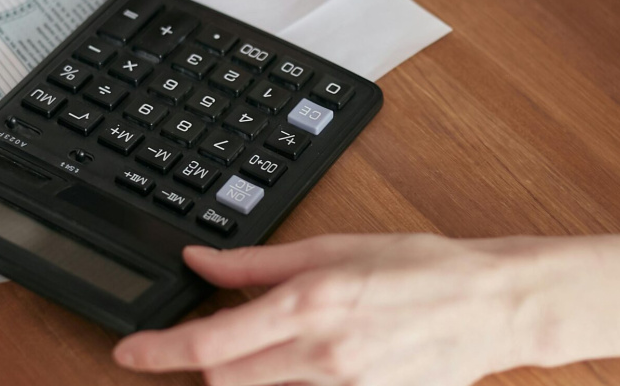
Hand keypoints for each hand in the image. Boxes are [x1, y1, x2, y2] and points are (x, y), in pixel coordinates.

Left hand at [113, 234, 555, 384]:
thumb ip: (257, 263)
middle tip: (204, 339)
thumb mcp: (333, 248)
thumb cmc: (421, 268)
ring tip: (261, 346)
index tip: (129, 352)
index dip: (157, 352)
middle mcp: (321, 355)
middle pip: (223, 383)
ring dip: (243, 377)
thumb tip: (201, 262)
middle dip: (199, 366)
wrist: (490, 307)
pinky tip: (298, 364)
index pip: (209, 343)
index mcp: (309, 304)